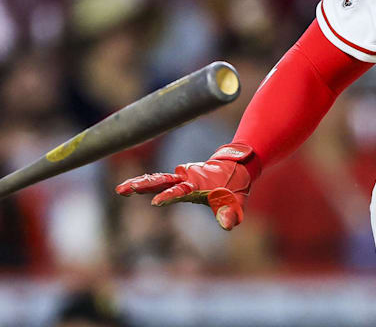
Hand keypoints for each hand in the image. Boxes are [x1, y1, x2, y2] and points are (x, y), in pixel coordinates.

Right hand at [115, 143, 255, 229]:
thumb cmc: (235, 189)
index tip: (156, 202)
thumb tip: (227, 226)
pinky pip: (160, 180)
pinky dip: (146, 182)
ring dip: (140, 183)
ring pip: (158, 179)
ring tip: (120, 189)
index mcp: (200, 185)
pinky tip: (129, 187)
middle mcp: (187, 179)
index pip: (182, 191)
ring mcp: (182, 178)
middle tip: (126, 189)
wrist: (235, 169)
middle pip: (163, 180)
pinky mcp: (179, 180)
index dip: (170, 196)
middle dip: (145, 184)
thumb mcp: (237, 203)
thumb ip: (230, 213)